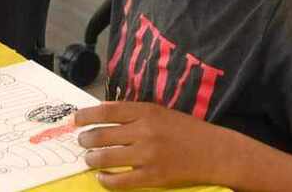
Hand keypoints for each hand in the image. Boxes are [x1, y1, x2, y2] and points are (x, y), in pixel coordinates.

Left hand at [75, 101, 229, 188]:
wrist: (216, 152)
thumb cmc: (187, 130)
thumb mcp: (160, 112)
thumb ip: (134, 114)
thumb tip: (103, 115)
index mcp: (146, 111)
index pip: (106, 111)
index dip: (86, 115)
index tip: (76, 119)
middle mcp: (145, 131)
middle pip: (102, 134)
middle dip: (86, 139)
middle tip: (82, 142)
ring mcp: (148, 155)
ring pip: (106, 157)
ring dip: (92, 159)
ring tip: (90, 159)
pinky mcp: (153, 176)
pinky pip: (120, 180)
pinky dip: (106, 179)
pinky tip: (103, 177)